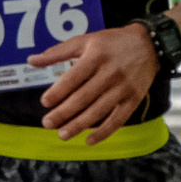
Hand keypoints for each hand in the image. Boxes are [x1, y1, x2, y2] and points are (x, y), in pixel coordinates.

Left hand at [31, 23, 159, 142]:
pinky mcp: (133, 100)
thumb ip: (58, 52)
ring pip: (98, 111)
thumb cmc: (111, 43)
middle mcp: (110, 73)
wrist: (149, 45)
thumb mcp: (85, 40)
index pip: (74, 77)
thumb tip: (31, 61)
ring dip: (79, 125)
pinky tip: (89, 140)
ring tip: (62, 134)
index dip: (58, 91)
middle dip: (64, 113)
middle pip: (84, 97)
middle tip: (47, 123)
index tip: (45, 102)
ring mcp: (123, 88)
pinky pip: (118, 119)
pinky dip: (104, 132)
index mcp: (96, 56)